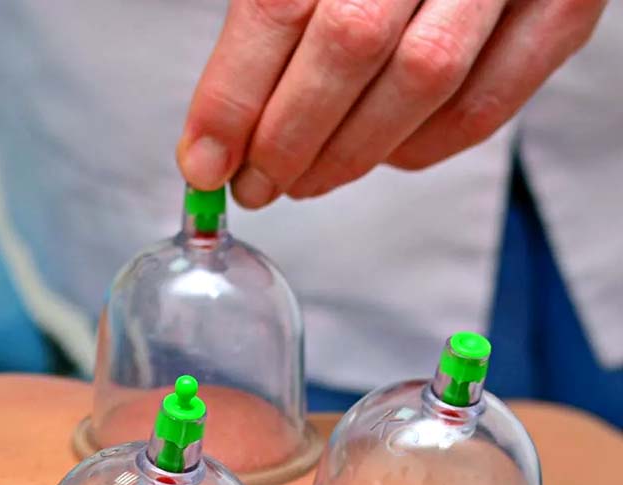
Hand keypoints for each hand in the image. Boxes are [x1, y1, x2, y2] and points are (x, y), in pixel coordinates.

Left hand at [177, 0, 606, 207]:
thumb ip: (274, 18)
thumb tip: (217, 132)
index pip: (277, 6)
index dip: (233, 97)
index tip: (204, 160)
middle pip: (349, 45)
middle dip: (287, 137)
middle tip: (254, 183)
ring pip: (422, 81)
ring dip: (348, 153)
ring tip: (303, 180)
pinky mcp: (564, 6)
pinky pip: (487, 103)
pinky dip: (421, 148)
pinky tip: (380, 157)